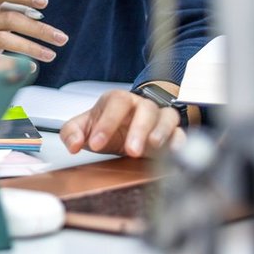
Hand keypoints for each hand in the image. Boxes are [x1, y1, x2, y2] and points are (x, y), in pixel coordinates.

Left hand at [60, 88, 184, 157]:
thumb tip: (73, 144)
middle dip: (138, 130)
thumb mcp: (84, 128)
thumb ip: (71, 133)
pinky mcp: (173, 133)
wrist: (126, 128)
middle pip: (145, 109)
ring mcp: (159, 118)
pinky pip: (182, 134)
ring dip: (161, 133)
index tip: (96, 143)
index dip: (106, 123)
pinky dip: (179, 142)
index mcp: (118, 100)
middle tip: (130, 151)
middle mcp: (141, 106)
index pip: (115, 103)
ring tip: (152, 147)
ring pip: (167, 117)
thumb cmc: (106, 126)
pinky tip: (173, 153)